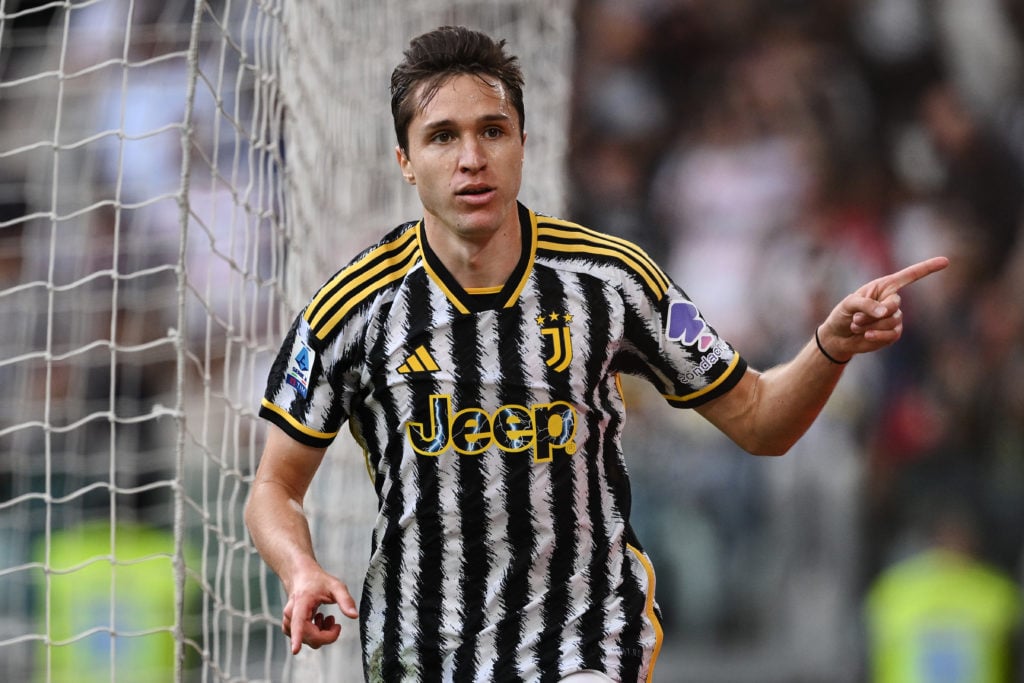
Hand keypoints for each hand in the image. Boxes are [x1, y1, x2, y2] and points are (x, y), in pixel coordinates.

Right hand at [282, 568, 358, 653]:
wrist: (302, 577)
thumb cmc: (317, 581)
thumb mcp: (336, 586)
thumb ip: (346, 600)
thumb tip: (354, 616)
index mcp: (301, 602)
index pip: (298, 622)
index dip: (297, 637)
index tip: (296, 650)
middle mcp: (291, 614)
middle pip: (309, 636)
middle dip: (327, 635)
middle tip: (335, 623)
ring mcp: (289, 622)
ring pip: (308, 639)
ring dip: (321, 634)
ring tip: (327, 618)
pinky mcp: (290, 627)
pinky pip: (304, 638)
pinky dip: (315, 634)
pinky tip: (319, 622)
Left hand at [818, 256, 948, 360]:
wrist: (839, 337)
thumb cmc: (842, 314)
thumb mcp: (848, 304)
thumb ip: (866, 304)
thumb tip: (886, 312)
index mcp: (884, 286)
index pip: (909, 275)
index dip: (927, 268)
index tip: (945, 261)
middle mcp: (892, 300)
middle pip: (894, 305)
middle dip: (873, 314)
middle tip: (856, 318)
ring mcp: (895, 317)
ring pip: (891, 322)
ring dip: (870, 325)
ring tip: (857, 325)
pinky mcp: (893, 333)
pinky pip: (892, 334)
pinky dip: (876, 336)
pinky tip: (866, 335)